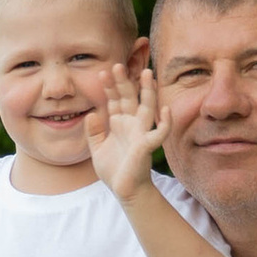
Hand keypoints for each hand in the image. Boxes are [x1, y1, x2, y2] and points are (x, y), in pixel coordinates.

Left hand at [85, 59, 164, 200]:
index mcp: (120, 124)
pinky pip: (160, 132)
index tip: (102, 73)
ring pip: (147, 108)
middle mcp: (132, 125)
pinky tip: (165, 109)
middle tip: (116, 65)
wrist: (125, 191)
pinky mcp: (148, 145)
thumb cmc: (115, 170)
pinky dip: (165, 122)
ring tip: (146, 74)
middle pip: (129, 98)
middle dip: (123, 82)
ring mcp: (141, 133)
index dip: (109, 87)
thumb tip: (91, 113)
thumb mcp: (97, 149)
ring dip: (147, 92)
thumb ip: (94, 132)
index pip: (115, 100)